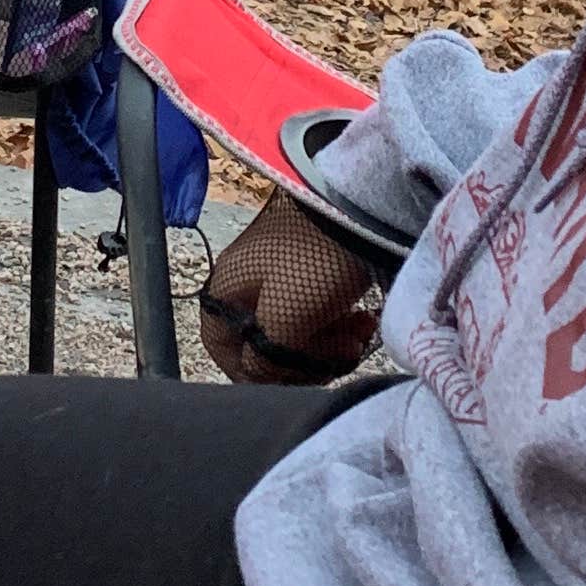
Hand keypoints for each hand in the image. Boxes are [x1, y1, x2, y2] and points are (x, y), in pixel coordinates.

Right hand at [197, 191, 390, 386]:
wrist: (359, 205)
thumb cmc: (315, 263)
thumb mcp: (286, 318)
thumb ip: (265, 358)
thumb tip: (260, 375)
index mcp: (228, 288)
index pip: (222, 346)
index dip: (252, 372)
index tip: (292, 380)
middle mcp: (246, 278)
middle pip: (263, 339)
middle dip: (305, 357)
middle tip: (344, 356)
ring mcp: (278, 269)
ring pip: (294, 324)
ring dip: (328, 342)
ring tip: (362, 336)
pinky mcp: (309, 262)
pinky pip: (315, 305)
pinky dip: (337, 320)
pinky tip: (363, 321)